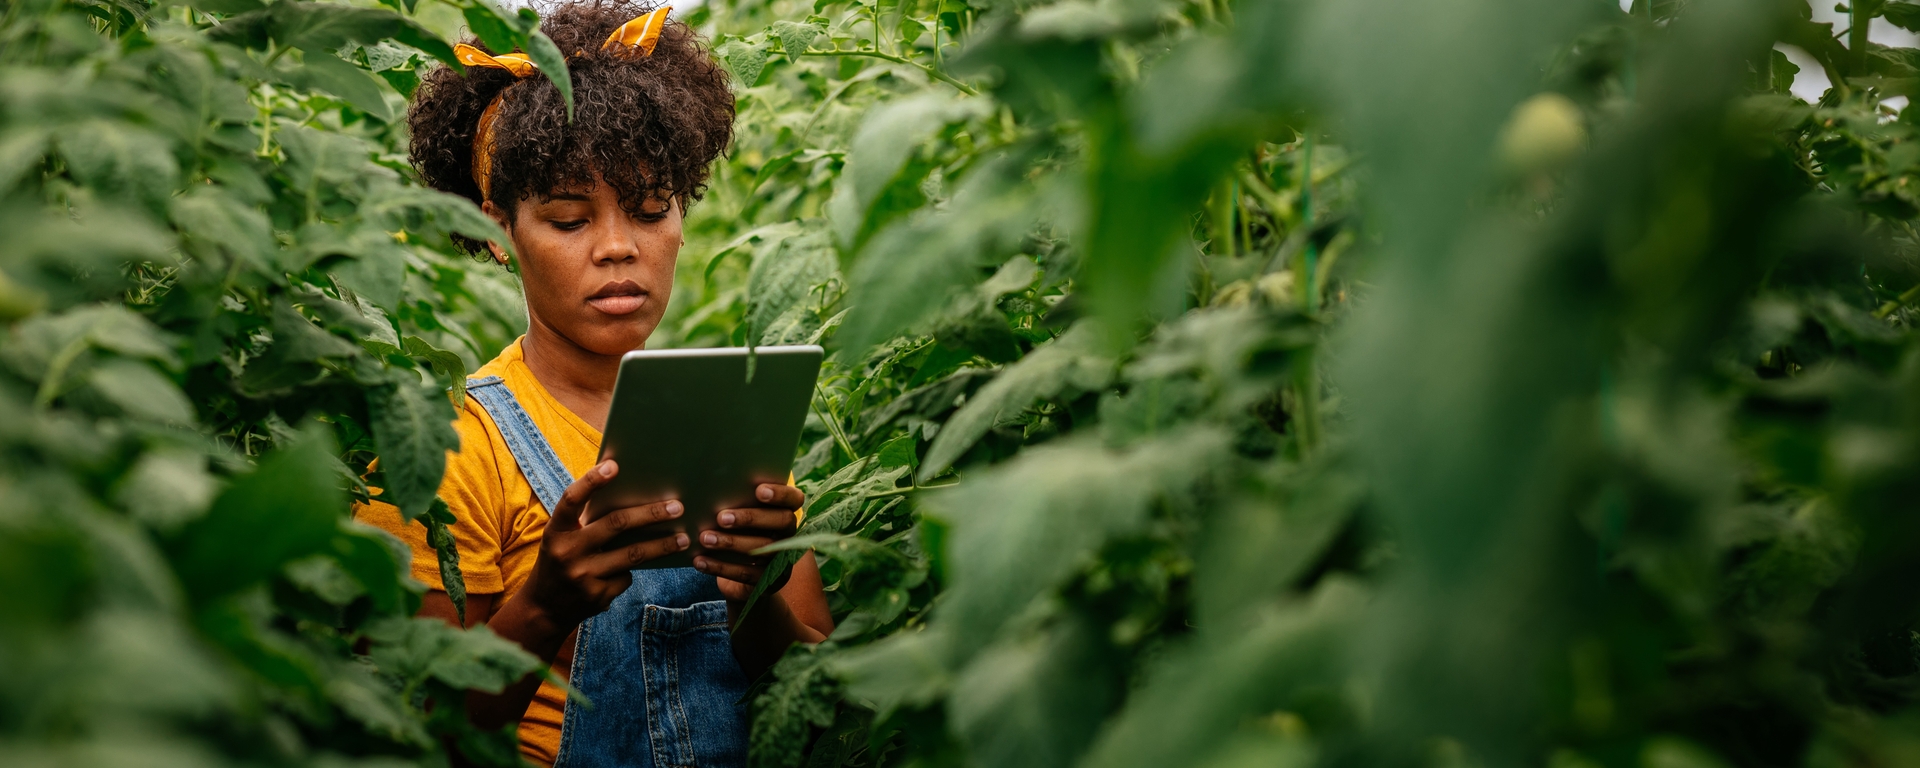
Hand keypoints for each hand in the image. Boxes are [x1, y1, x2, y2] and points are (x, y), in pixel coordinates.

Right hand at [522, 459, 690, 626]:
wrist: (544, 609)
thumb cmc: (561, 561)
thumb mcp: (562, 539)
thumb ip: (587, 520)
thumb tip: (632, 495)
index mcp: (555, 531)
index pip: (572, 500)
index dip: (591, 481)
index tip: (614, 465)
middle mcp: (567, 552)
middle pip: (616, 524)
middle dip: (651, 514)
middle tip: (677, 507)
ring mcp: (583, 576)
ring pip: (633, 555)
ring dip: (662, 545)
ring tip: (684, 539)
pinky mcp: (598, 596)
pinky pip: (627, 577)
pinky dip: (634, 570)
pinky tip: (639, 569)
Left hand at [694, 483, 804, 601]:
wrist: (741, 574)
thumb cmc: (738, 531)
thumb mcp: (742, 515)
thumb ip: (738, 501)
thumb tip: (711, 487)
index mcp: (786, 512)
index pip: (794, 499)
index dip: (780, 494)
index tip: (758, 490)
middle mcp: (789, 535)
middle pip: (781, 522)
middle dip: (751, 518)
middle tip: (721, 517)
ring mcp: (780, 559)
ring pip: (761, 549)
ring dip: (730, 543)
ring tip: (705, 538)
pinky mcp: (767, 581)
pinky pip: (744, 574)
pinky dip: (719, 567)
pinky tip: (699, 561)